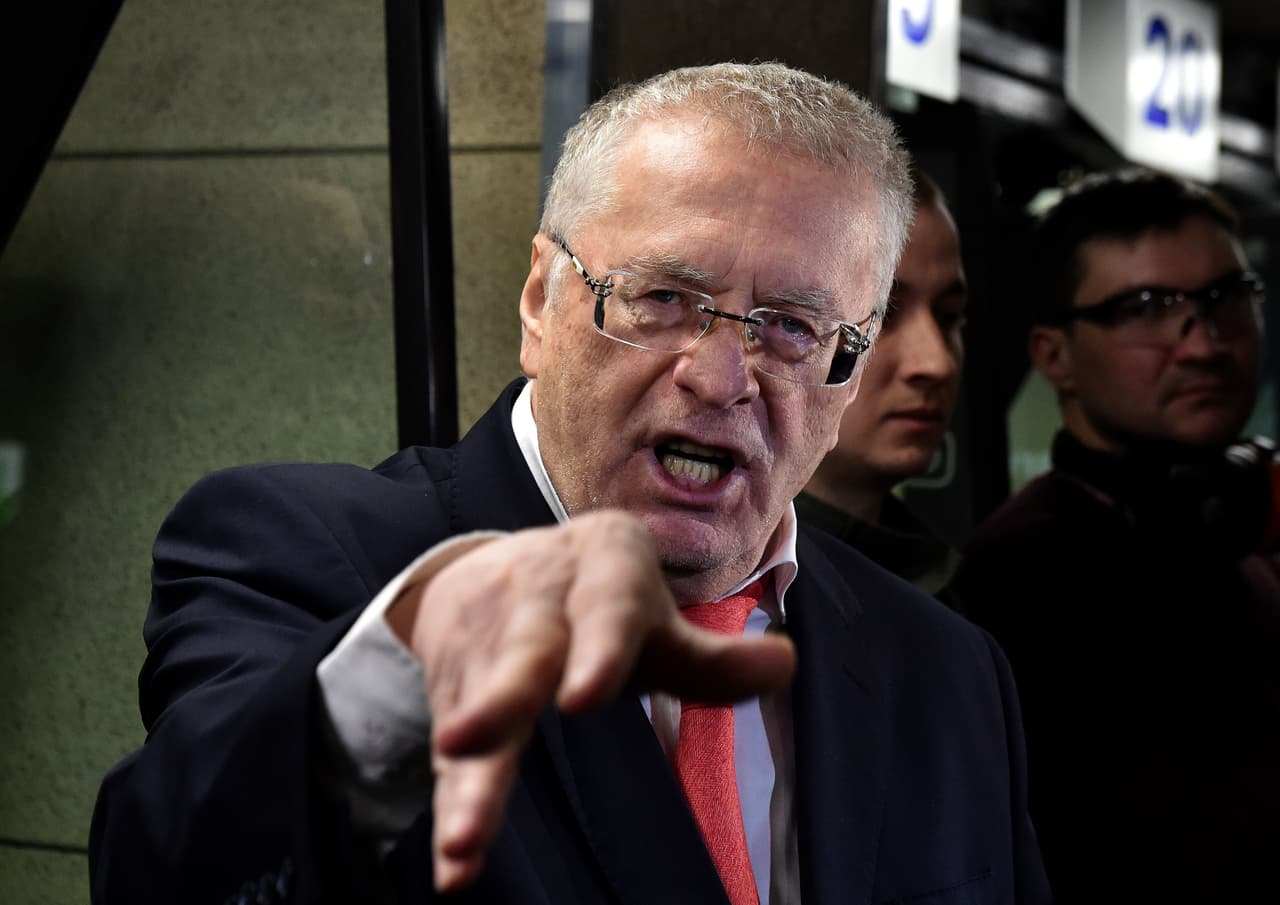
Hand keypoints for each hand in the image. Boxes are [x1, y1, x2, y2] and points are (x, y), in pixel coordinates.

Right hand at [389, 510, 795, 889]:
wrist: (484, 568)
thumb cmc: (593, 603)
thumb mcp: (649, 618)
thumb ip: (710, 656)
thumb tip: (787, 665)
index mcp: (600, 570)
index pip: (604, 610)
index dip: (596, 651)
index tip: (584, 699)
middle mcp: (533, 603)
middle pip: (520, 656)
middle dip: (499, 701)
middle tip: (471, 741)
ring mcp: (484, 647)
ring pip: (476, 710)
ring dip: (468, 776)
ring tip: (461, 838)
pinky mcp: (452, 693)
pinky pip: (454, 755)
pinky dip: (453, 805)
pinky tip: (456, 866)